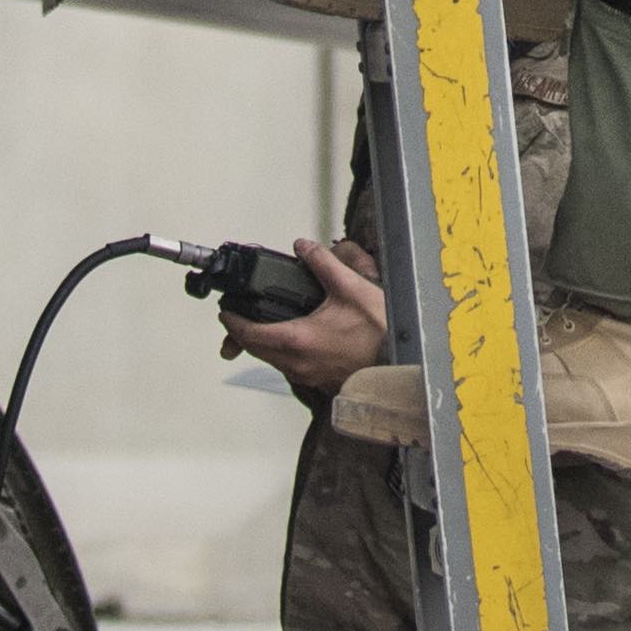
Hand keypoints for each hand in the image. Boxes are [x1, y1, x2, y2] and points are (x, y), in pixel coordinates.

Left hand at [226, 236, 391, 398]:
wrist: (404, 365)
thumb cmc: (380, 333)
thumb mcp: (350, 287)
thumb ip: (321, 263)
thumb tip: (303, 247)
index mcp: (297, 340)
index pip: (249, 334)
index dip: (232, 322)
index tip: (226, 311)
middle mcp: (299, 363)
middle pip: (257, 350)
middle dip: (242, 334)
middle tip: (236, 318)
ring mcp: (310, 376)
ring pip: (274, 362)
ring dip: (262, 345)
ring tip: (260, 328)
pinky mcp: (322, 382)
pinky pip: (292, 369)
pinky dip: (283, 355)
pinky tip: (291, 341)